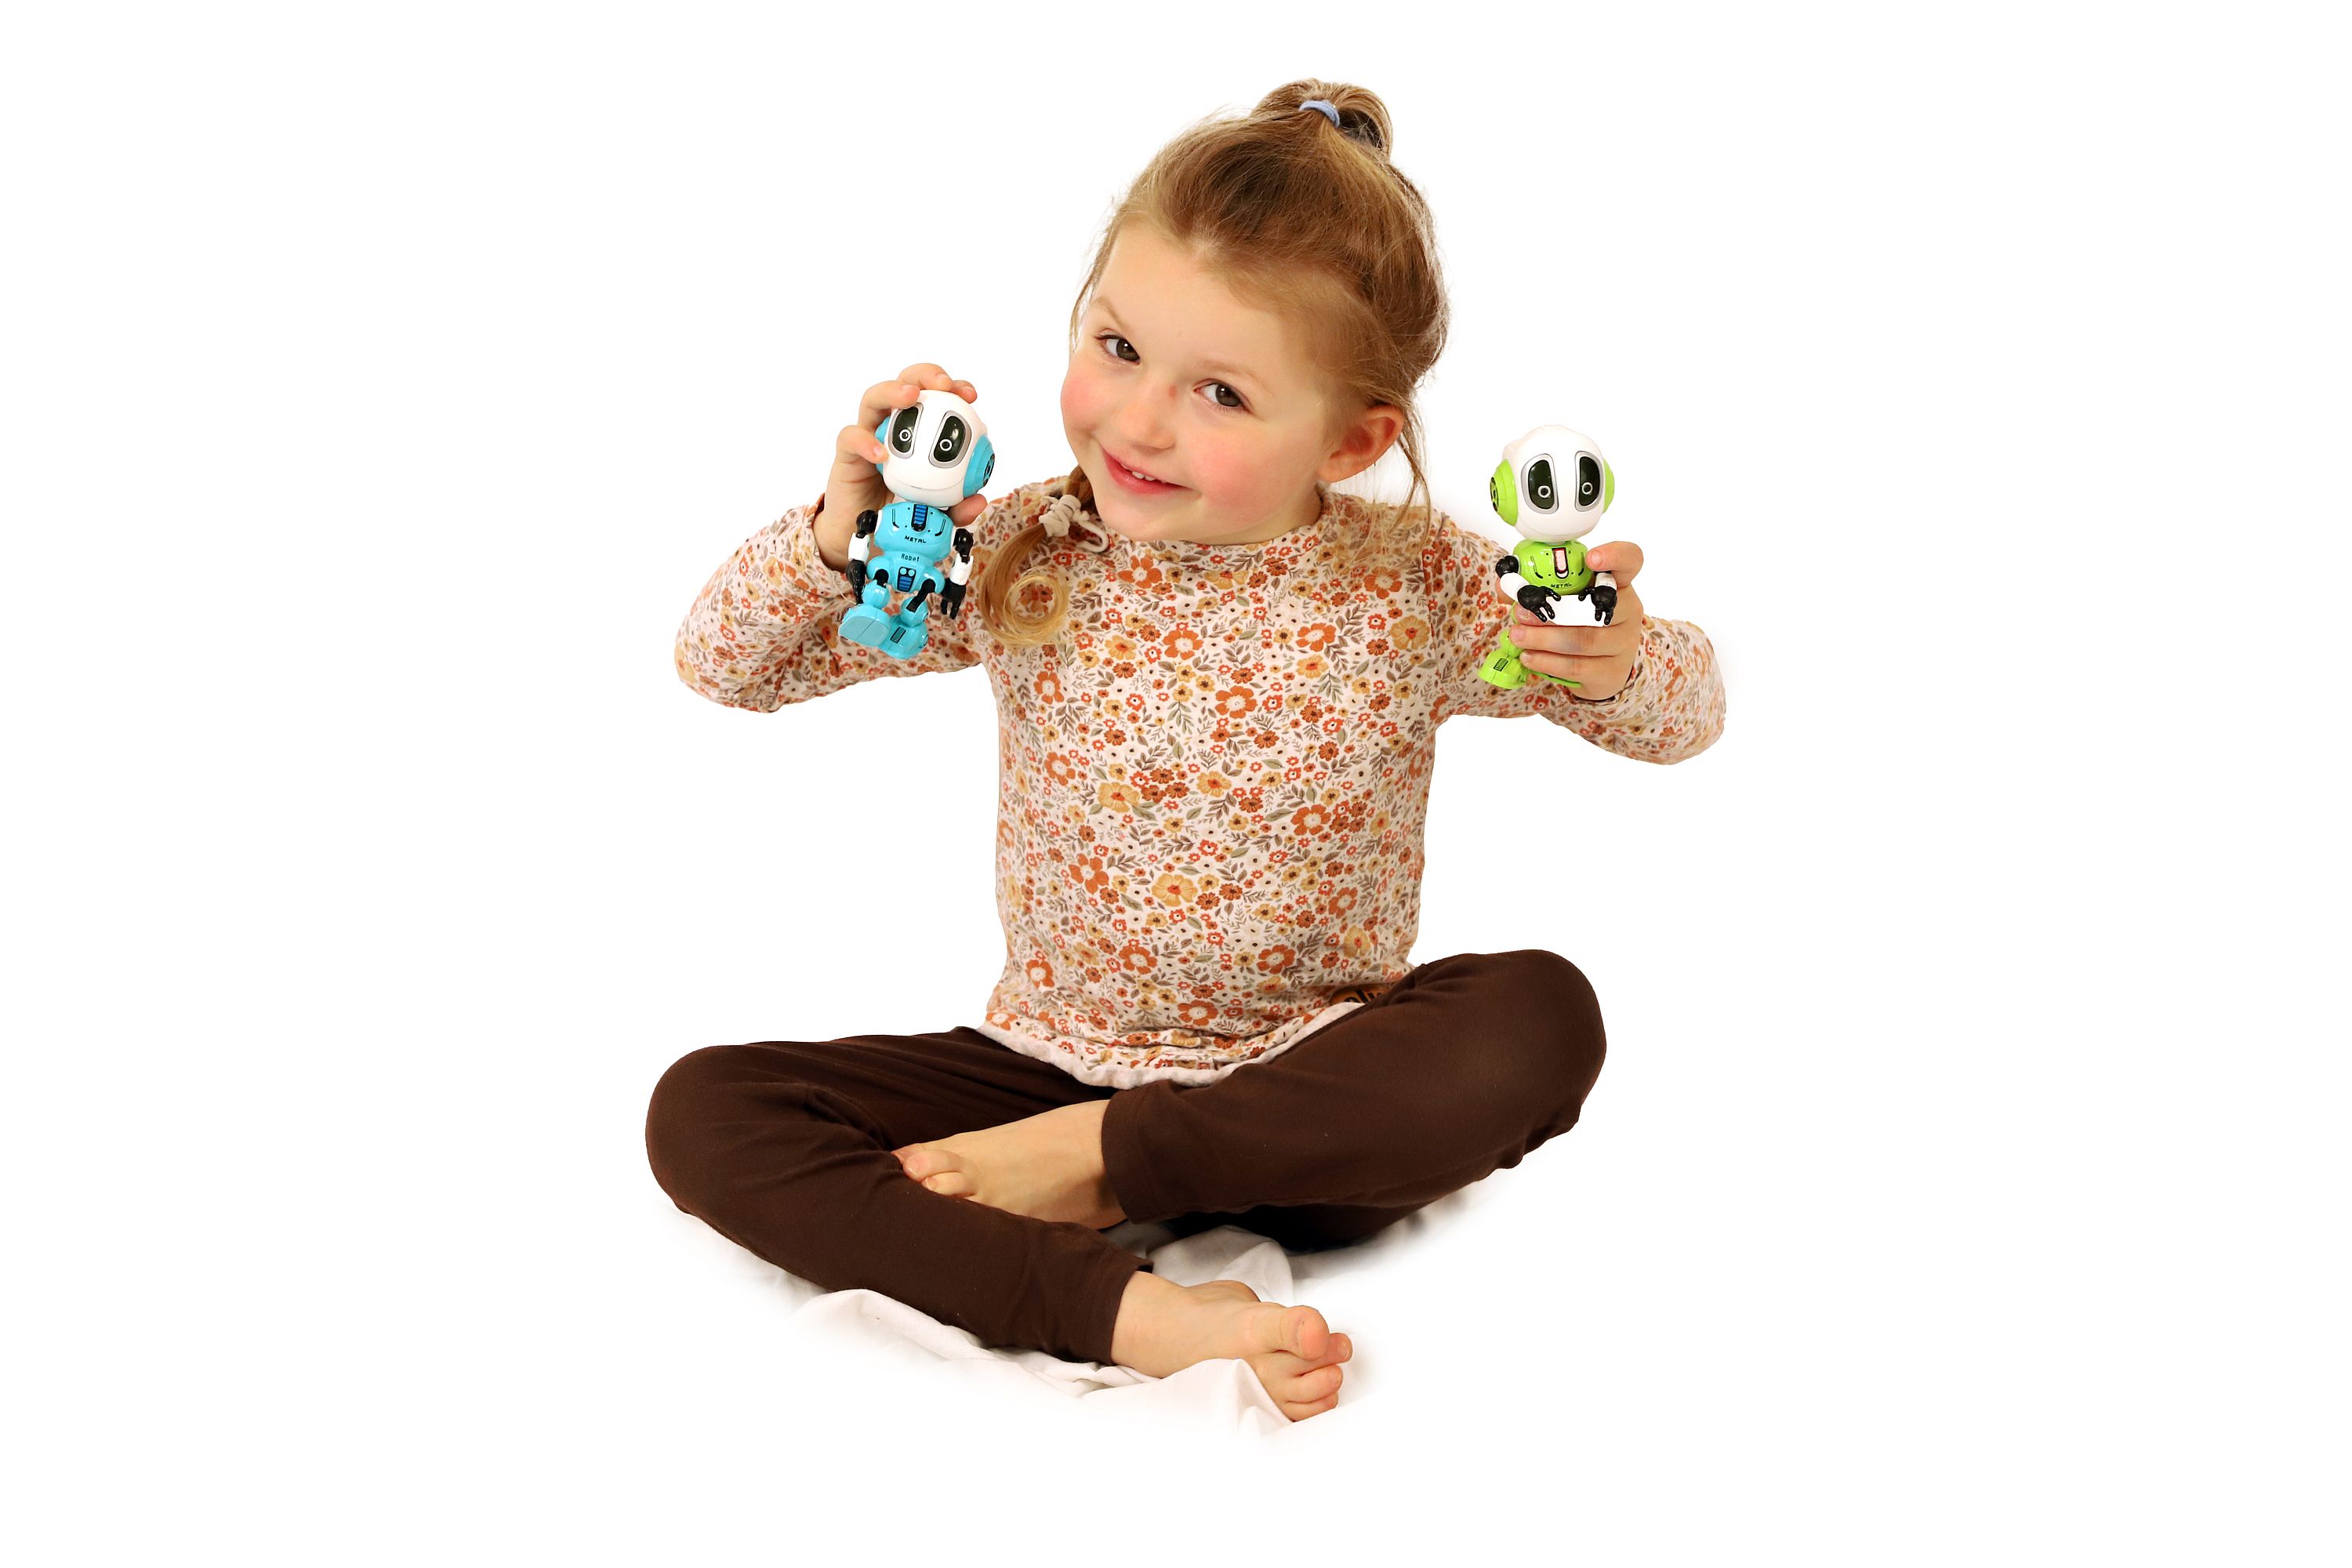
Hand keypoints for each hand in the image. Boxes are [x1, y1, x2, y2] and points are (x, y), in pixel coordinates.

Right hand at [816, 362, 988, 572]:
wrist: (864, 536)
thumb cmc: (901, 514)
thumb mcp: (936, 514)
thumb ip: (956, 507)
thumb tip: (978, 500)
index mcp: (919, 432)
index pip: (936, 398)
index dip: (954, 389)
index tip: (971, 396)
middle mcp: (892, 426)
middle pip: (905, 383)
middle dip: (926, 374)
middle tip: (944, 385)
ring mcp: (867, 436)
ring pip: (873, 399)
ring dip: (892, 391)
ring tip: (911, 396)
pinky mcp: (846, 454)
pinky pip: (851, 438)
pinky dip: (865, 442)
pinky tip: (882, 454)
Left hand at [1508, 541, 1645, 699]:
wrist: (1600, 668)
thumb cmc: (1578, 623)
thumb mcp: (1563, 600)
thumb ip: (1535, 588)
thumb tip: (1504, 589)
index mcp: (1618, 583)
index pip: (1630, 560)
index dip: (1615, 555)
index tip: (1590, 558)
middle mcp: (1628, 611)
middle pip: (1595, 608)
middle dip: (1552, 611)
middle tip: (1520, 612)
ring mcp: (1624, 644)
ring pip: (1583, 640)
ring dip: (1543, 639)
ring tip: (1517, 636)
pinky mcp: (1612, 672)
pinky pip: (1577, 667)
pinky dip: (1547, 662)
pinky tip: (1528, 658)